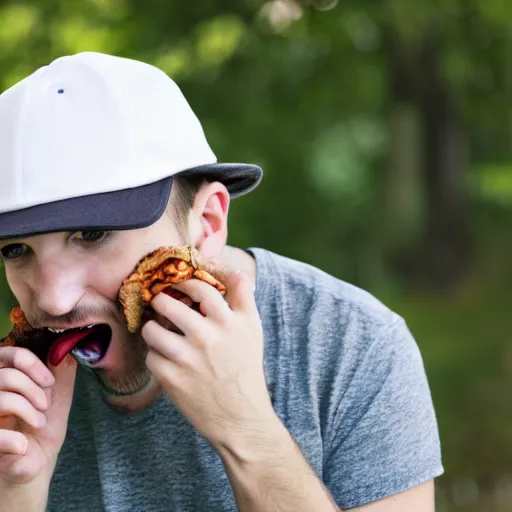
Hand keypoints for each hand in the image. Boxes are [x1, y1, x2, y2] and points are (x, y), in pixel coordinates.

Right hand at [0, 348, 76, 485]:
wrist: (33, 470)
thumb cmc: (42, 432)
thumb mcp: (58, 401)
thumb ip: (62, 375)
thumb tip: (66, 350)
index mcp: (4, 382)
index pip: (5, 353)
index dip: (29, 361)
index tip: (49, 381)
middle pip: (5, 375)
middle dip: (33, 389)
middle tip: (45, 406)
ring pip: (1, 399)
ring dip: (28, 412)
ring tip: (39, 424)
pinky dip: (15, 441)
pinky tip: (23, 446)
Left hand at [142, 271, 276, 449]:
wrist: (241, 416)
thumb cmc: (246, 368)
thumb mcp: (254, 328)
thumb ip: (244, 296)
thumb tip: (234, 270)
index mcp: (230, 321)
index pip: (199, 287)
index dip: (184, 282)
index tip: (178, 285)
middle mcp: (208, 336)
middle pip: (167, 303)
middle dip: (160, 302)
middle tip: (161, 306)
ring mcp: (188, 358)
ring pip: (152, 330)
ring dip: (153, 330)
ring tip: (161, 334)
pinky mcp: (172, 380)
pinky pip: (150, 357)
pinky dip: (156, 357)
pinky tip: (167, 360)